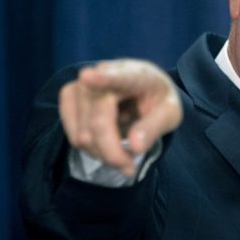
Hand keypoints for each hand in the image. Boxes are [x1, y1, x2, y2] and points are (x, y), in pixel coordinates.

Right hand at [59, 60, 182, 175]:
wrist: (143, 89)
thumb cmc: (157, 100)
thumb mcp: (170, 114)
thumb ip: (154, 128)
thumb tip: (134, 147)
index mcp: (136, 74)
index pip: (118, 76)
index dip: (102, 78)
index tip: (88, 77)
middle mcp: (103, 72)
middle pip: (98, 123)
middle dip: (113, 154)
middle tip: (130, 167)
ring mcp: (82, 84)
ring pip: (83, 135)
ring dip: (102, 154)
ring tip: (122, 152)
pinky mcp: (68, 96)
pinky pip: (73, 135)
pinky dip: (90, 148)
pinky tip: (106, 142)